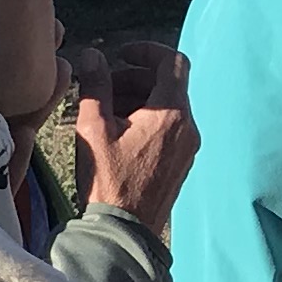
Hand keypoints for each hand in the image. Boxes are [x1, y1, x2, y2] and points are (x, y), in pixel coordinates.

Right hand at [69, 38, 197, 234]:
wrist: (123, 231)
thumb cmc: (108, 179)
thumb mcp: (93, 127)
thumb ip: (95, 85)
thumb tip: (93, 55)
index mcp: (172, 112)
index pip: (173, 61)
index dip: (146, 50)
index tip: (121, 55)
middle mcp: (189, 127)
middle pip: (168, 84)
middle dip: (135, 78)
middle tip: (104, 87)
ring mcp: (189, 148)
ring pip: (169, 107)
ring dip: (140, 100)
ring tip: (107, 111)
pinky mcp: (182, 164)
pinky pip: (171, 129)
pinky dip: (149, 120)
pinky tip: (119, 134)